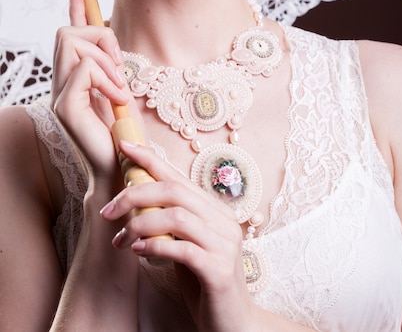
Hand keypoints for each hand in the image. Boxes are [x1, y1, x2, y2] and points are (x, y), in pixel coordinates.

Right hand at [51, 0, 128, 179]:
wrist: (121, 165)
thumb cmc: (122, 131)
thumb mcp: (120, 88)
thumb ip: (110, 65)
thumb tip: (109, 42)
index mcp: (73, 77)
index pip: (69, 36)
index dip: (75, 10)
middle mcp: (60, 82)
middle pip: (68, 33)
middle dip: (101, 39)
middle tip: (120, 68)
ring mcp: (59, 94)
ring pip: (74, 45)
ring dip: (105, 60)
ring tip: (118, 88)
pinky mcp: (65, 106)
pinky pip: (83, 69)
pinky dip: (105, 79)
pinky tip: (116, 98)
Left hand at [101, 141, 253, 331]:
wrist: (234, 323)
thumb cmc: (204, 281)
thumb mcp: (186, 244)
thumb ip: (171, 222)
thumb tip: (135, 198)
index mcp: (214, 210)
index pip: (178, 176)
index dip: (149, 158)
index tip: (123, 147)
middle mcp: (223, 220)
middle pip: (174, 191)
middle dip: (135, 195)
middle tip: (108, 212)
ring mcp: (224, 244)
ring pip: (176, 217)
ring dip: (140, 225)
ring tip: (121, 240)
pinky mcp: (219, 271)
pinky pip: (182, 249)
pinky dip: (154, 247)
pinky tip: (138, 252)